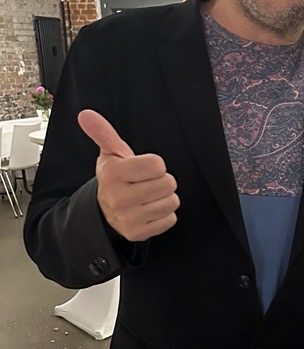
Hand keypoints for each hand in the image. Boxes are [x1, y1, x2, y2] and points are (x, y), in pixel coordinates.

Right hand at [78, 109, 179, 241]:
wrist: (104, 211)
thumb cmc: (114, 178)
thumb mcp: (110, 155)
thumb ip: (103, 133)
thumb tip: (86, 115)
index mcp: (113, 174)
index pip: (158, 165)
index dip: (154, 165)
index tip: (142, 169)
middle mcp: (119, 198)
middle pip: (168, 183)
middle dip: (161, 181)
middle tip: (146, 183)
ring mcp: (128, 218)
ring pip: (172, 202)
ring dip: (164, 198)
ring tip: (148, 196)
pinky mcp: (138, 233)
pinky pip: (170, 219)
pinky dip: (164, 215)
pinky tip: (149, 210)